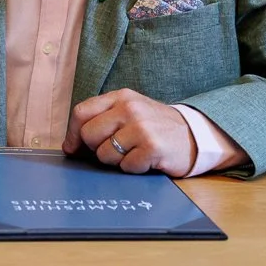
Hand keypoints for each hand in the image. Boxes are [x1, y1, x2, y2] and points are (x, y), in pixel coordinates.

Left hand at [62, 88, 196, 176]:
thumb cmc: (156, 127)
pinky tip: (146, 160)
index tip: (73, 148)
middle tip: (116, 150)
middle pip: (89, 135)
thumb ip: (101, 121)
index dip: (72, 134)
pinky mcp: (152, 147)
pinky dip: (133, 168)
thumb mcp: (130, 113)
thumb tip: (70, 146)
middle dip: (96, 149)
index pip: (81, 112)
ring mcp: (142, 127)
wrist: (195, 135)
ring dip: (117, 161)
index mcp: (121, 97)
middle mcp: (130, 108)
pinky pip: (126, 166)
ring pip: (105, 154)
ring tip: (134, 152)